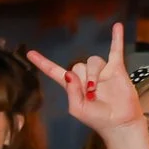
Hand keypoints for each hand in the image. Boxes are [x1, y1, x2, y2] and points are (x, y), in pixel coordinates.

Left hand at [25, 24, 139, 136]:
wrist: (119, 122)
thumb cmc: (96, 118)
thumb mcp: (77, 109)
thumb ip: (71, 92)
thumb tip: (69, 73)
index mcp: (72, 85)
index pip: (54, 71)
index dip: (43, 63)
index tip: (30, 54)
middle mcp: (85, 76)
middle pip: (78, 65)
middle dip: (83, 78)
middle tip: (90, 94)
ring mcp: (101, 71)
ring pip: (92, 61)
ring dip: (94, 74)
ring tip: (97, 88)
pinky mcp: (116, 69)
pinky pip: (115, 50)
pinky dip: (116, 38)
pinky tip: (117, 26)